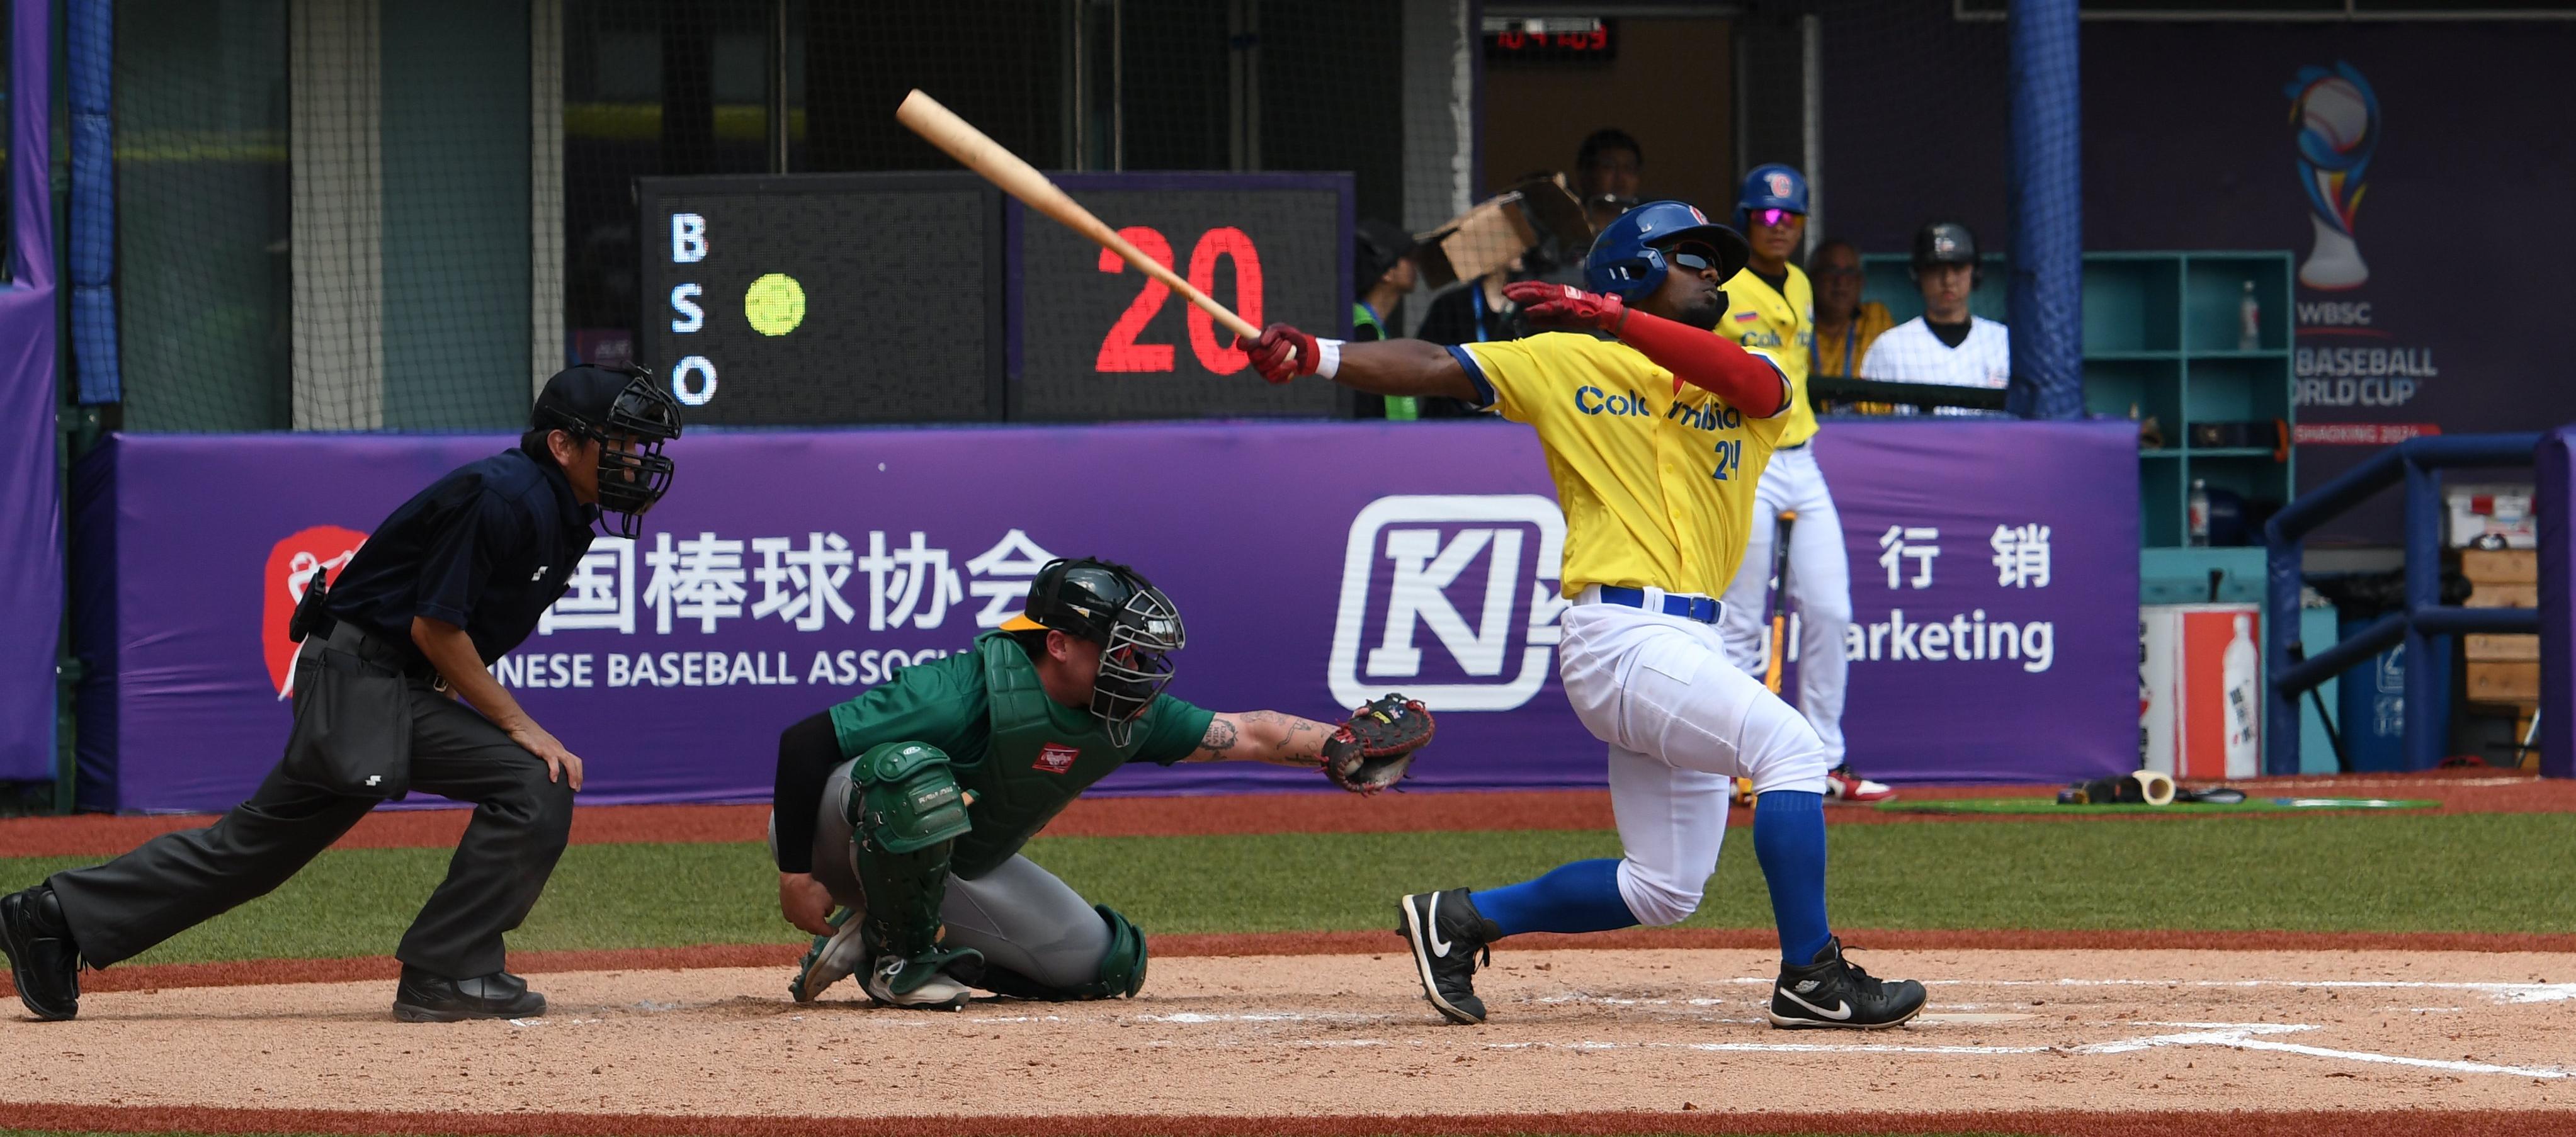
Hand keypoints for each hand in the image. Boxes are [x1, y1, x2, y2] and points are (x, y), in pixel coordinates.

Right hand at [507, 721, 584, 790]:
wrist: (517, 723)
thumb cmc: (525, 735)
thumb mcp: (539, 746)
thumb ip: (544, 755)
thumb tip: (544, 768)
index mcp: (558, 748)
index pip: (574, 760)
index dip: (578, 773)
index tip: (577, 784)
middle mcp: (558, 748)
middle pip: (575, 762)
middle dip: (578, 776)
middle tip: (577, 789)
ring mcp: (551, 747)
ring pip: (568, 762)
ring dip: (572, 775)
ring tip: (571, 787)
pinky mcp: (542, 748)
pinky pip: (552, 760)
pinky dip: (555, 770)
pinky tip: (553, 780)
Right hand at [779, 872, 834, 935]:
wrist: (795, 882)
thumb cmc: (812, 891)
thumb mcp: (829, 900)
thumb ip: (830, 910)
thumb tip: (826, 913)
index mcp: (816, 924)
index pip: (827, 932)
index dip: (833, 931)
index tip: (835, 930)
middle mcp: (804, 925)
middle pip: (814, 930)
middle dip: (820, 928)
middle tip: (824, 923)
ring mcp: (794, 920)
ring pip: (803, 925)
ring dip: (809, 923)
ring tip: (812, 916)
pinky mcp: (786, 913)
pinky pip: (794, 918)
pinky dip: (799, 916)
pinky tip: (801, 911)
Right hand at [1247, 323, 1316, 383]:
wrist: (1303, 351)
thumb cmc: (1289, 338)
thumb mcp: (1282, 329)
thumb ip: (1272, 332)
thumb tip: (1263, 342)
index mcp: (1253, 344)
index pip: (1242, 344)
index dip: (1249, 343)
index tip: (1262, 340)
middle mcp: (1254, 358)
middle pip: (1258, 355)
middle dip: (1276, 347)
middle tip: (1286, 342)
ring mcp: (1262, 369)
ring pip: (1269, 364)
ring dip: (1284, 354)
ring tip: (1291, 349)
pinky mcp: (1271, 378)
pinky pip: (1275, 375)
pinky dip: (1287, 367)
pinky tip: (1293, 362)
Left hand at [1502, 280, 1626, 331]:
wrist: (1602, 313)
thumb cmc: (1582, 314)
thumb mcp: (1560, 318)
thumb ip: (1544, 318)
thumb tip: (1528, 319)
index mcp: (1555, 293)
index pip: (1535, 288)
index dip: (1521, 288)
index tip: (1508, 291)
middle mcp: (1557, 292)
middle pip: (1534, 288)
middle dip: (1518, 289)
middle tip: (1504, 291)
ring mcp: (1562, 298)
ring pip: (1539, 294)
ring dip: (1524, 295)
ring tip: (1510, 296)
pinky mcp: (1567, 306)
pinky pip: (1550, 307)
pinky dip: (1538, 309)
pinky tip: (1527, 311)